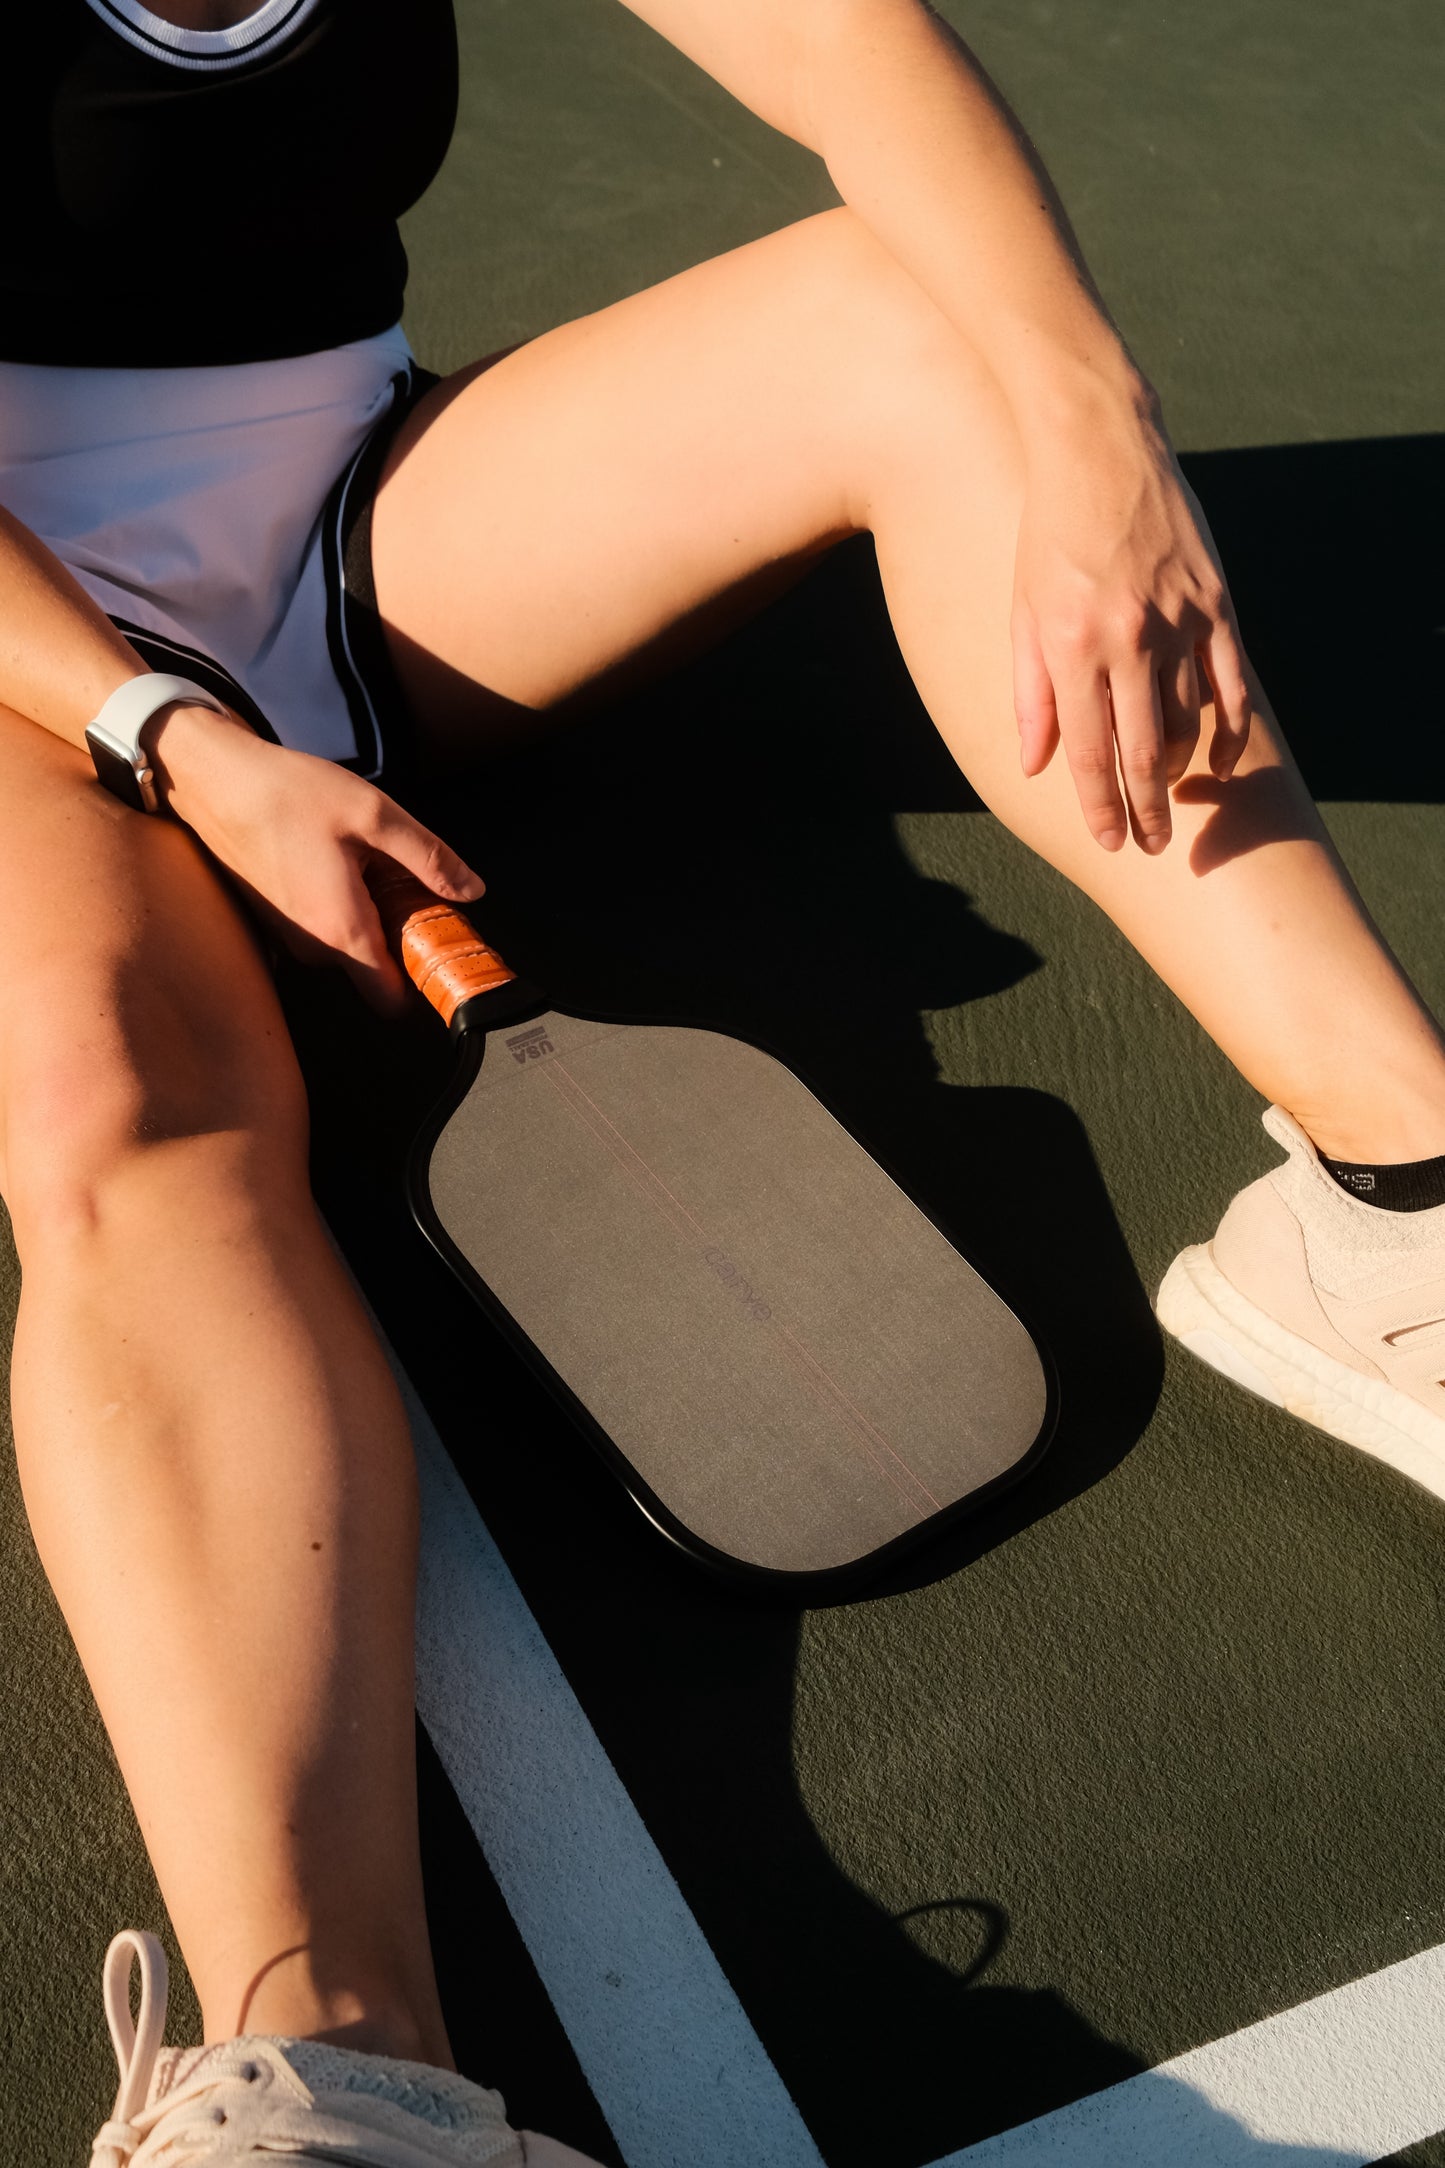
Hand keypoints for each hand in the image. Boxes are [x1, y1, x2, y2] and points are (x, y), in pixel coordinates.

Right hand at [152, 705, 483, 1012]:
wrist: (214, 779)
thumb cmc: (290, 794)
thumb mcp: (376, 815)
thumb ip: (430, 858)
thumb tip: (473, 891)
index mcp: (342, 931)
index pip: (390, 1000)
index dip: (422, 982)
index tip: (441, 948)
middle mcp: (311, 947)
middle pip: (372, 969)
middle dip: (396, 935)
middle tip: (405, 882)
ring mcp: (287, 936)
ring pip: (344, 945)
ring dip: (364, 915)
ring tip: (363, 861)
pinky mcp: (271, 919)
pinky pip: (318, 927)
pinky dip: (335, 904)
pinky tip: (331, 859)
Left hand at [1010, 396, 1254, 852]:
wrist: (1100, 446)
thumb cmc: (1048, 533)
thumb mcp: (1021, 613)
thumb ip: (1030, 695)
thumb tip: (1036, 766)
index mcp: (1072, 647)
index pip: (1088, 752)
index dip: (1101, 806)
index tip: (1109, 841)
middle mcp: (1129, 638)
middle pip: (1144, 751)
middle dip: (1146, 809)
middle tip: (1148, 846)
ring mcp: (1179, 619)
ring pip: (1189, 721)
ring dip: (1180, 771)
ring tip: (1171, 799)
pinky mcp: (1216, 600)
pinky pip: (1230, 683)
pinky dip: (1228, 729)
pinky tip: (1220, 763)